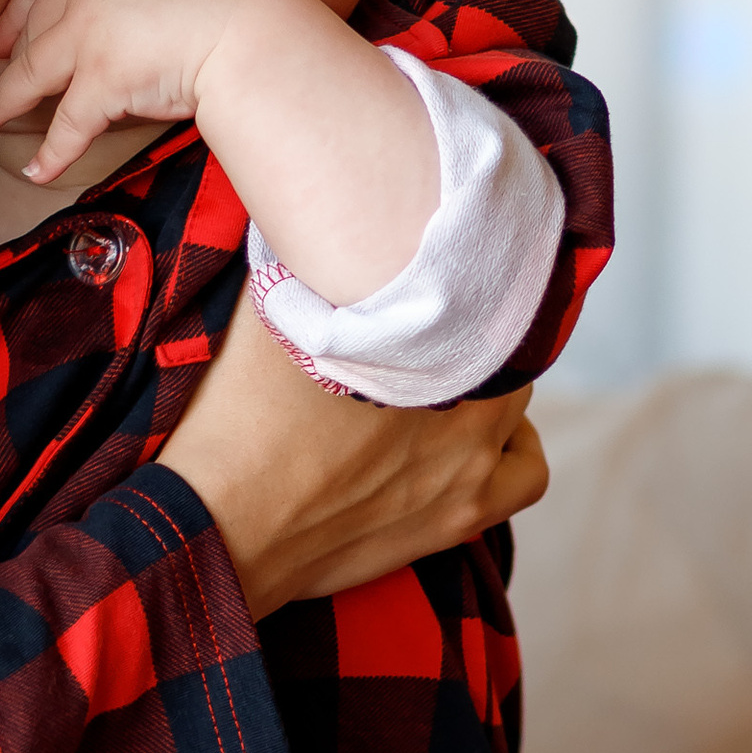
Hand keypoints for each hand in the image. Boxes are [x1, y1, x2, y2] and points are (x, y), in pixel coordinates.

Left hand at [0, 0, 263, 183]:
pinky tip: (36, 171)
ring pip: (29, 78)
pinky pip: (66, 126)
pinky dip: (49, 153)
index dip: (18, 10)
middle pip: (31, 31)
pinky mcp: (100, 83)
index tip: (3, 29)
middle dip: (4, 56)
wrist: (249, 27)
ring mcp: (87, 39)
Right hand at [154, 279, 548, 615]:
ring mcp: (470, 463)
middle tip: (428, 337)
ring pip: (521, 410)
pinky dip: (513, 454)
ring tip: (453, 394)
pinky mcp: (459, 517)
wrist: (223, 521)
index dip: (465, 279)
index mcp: (430, 337)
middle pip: (505, 348)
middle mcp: (468, 398)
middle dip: (473, 339)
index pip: (488, 288)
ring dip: (499, 396)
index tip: (437, 281)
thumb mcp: (269, 310)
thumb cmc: (236, 415)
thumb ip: (308, 262)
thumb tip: (315, 231)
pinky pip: (528, 476)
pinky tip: (473, 448)